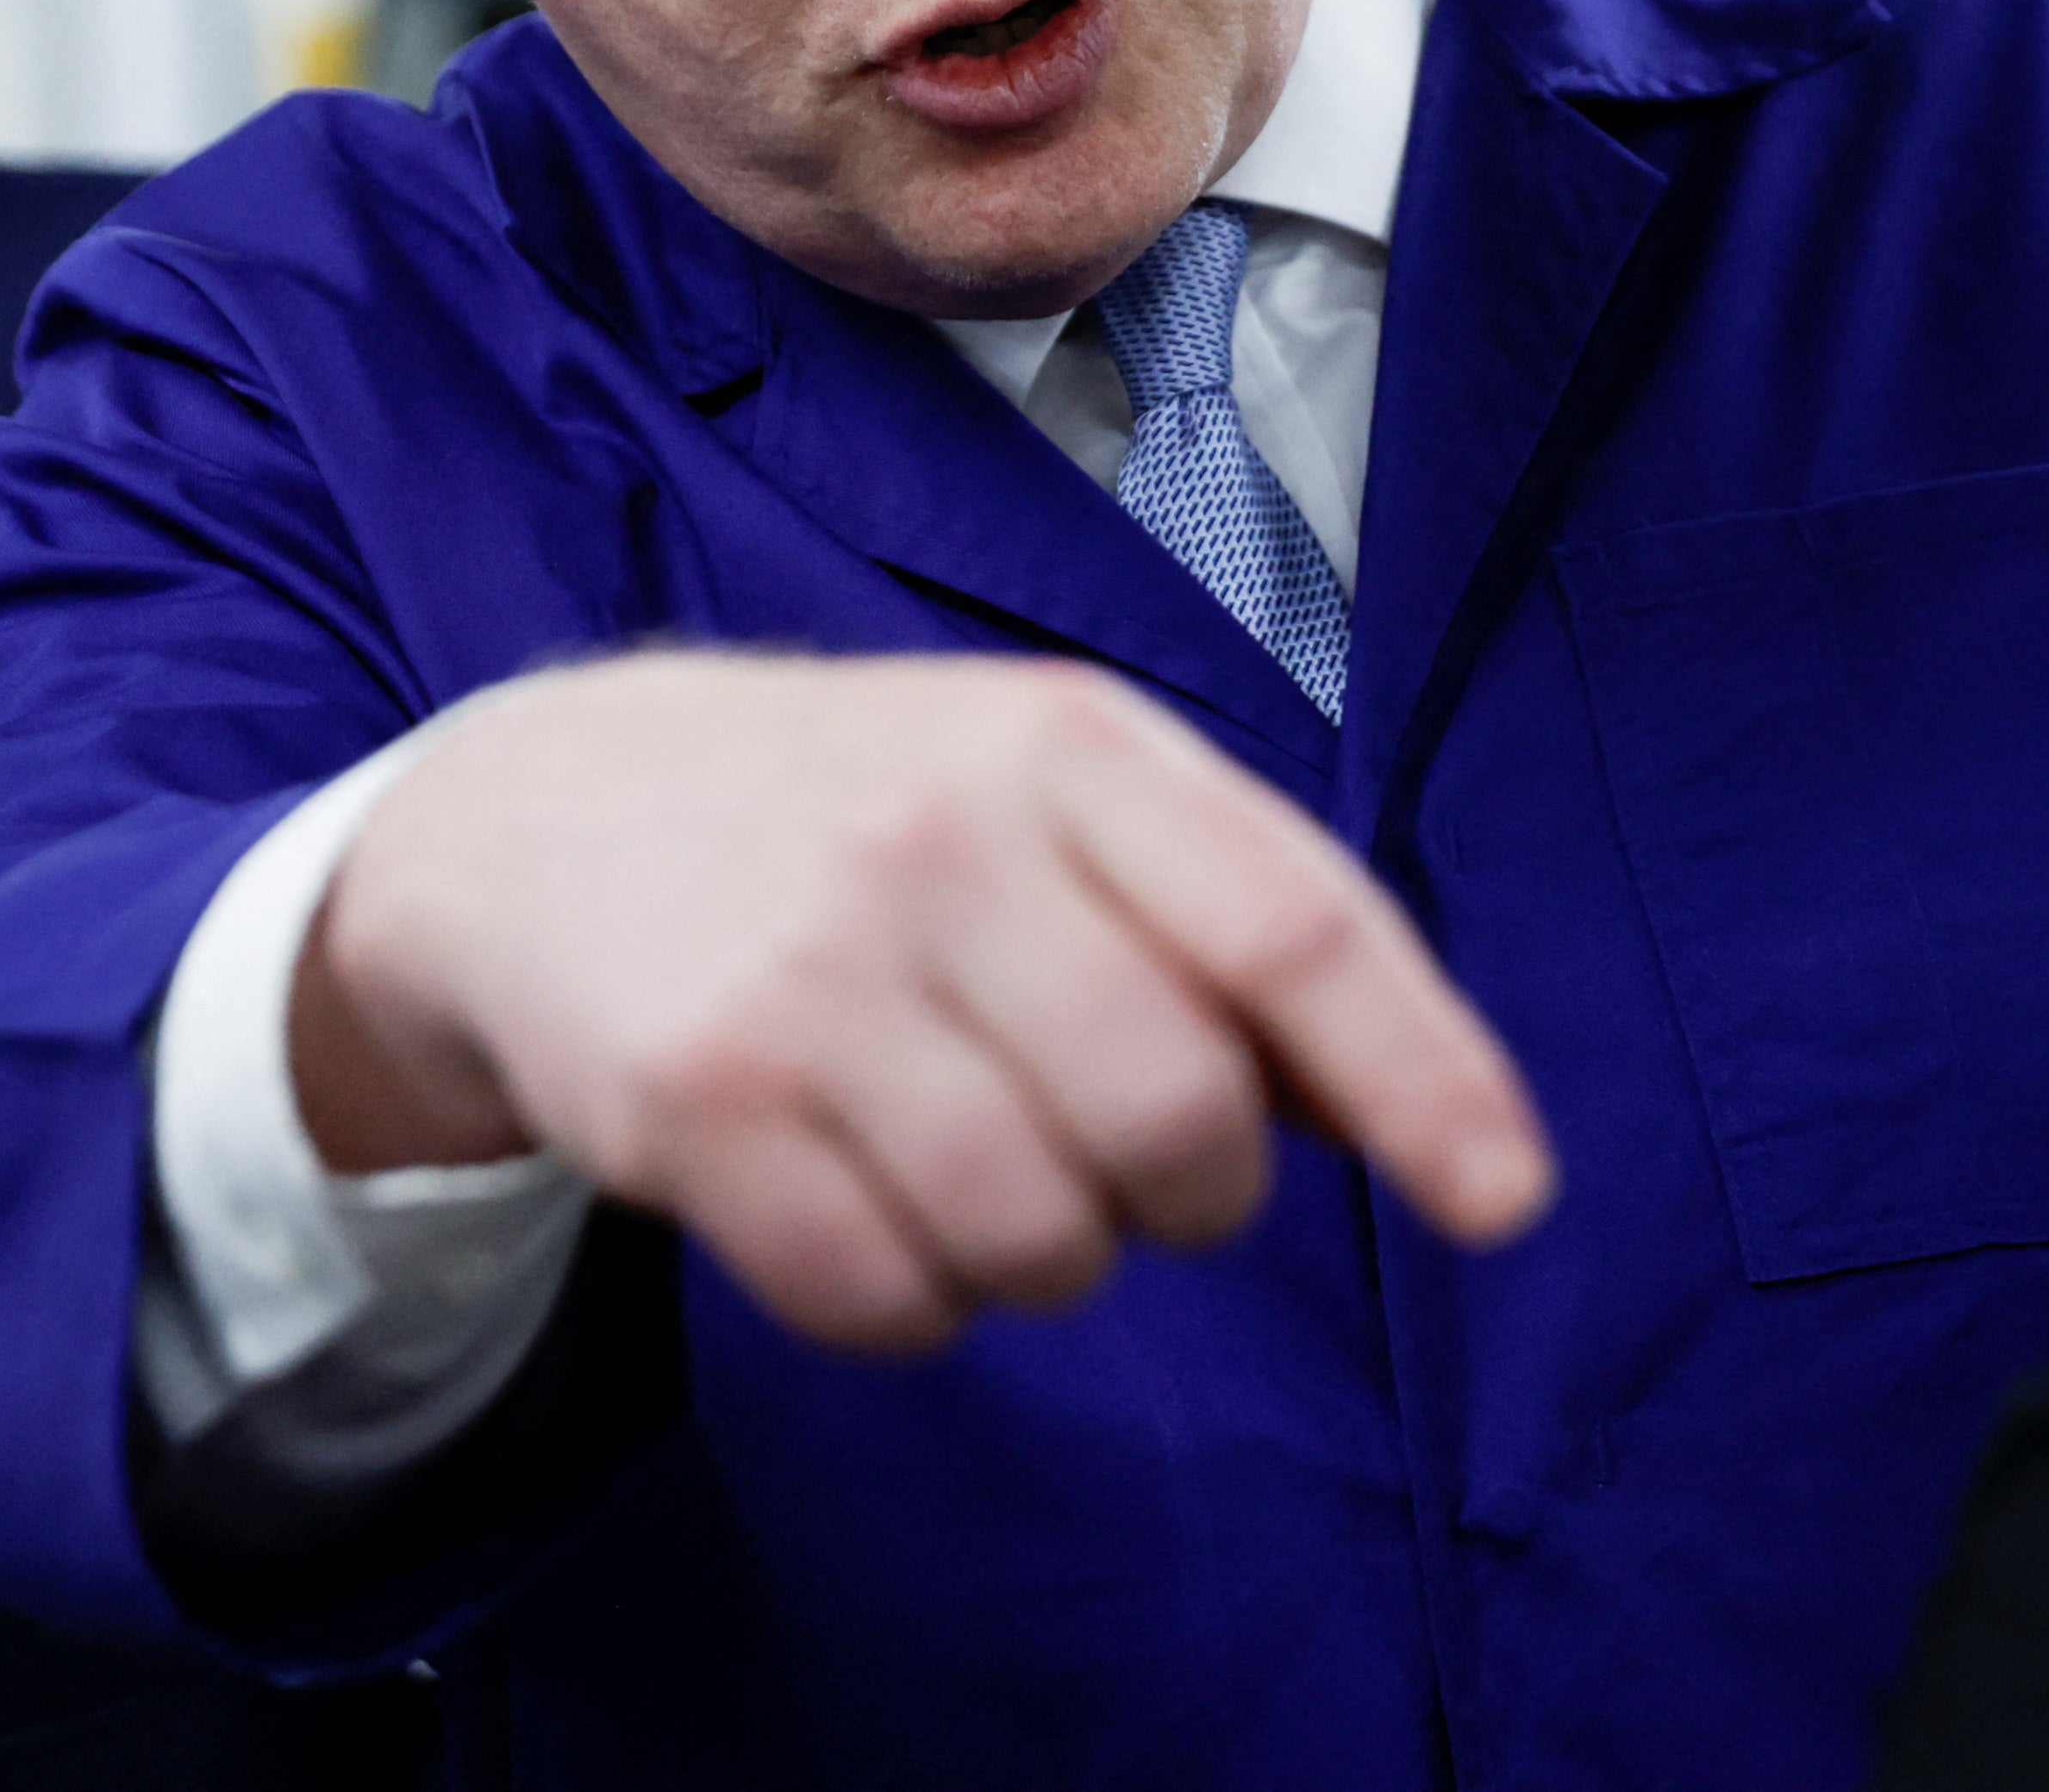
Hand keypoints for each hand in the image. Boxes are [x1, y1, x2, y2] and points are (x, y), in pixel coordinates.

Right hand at [289, 649, 1555, 1355]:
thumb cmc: (867, 814)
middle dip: (1197, 1188)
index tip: (1506, 1200)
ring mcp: (806, 974)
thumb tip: (1429, 1112)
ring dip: (1050, 1254)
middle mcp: (940, 841)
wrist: (541, 813)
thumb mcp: (1056, 787)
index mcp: (1067, 746)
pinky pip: (884, 1300)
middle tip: (1134, 1152)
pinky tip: (872, 1202)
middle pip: (1178, 1115)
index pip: (1294, 930)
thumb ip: (1239, 917)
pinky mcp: (692, 1104)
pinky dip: (915, 1303)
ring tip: (983, 1159)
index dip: (1424, 1078)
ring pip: (1038, 1237)